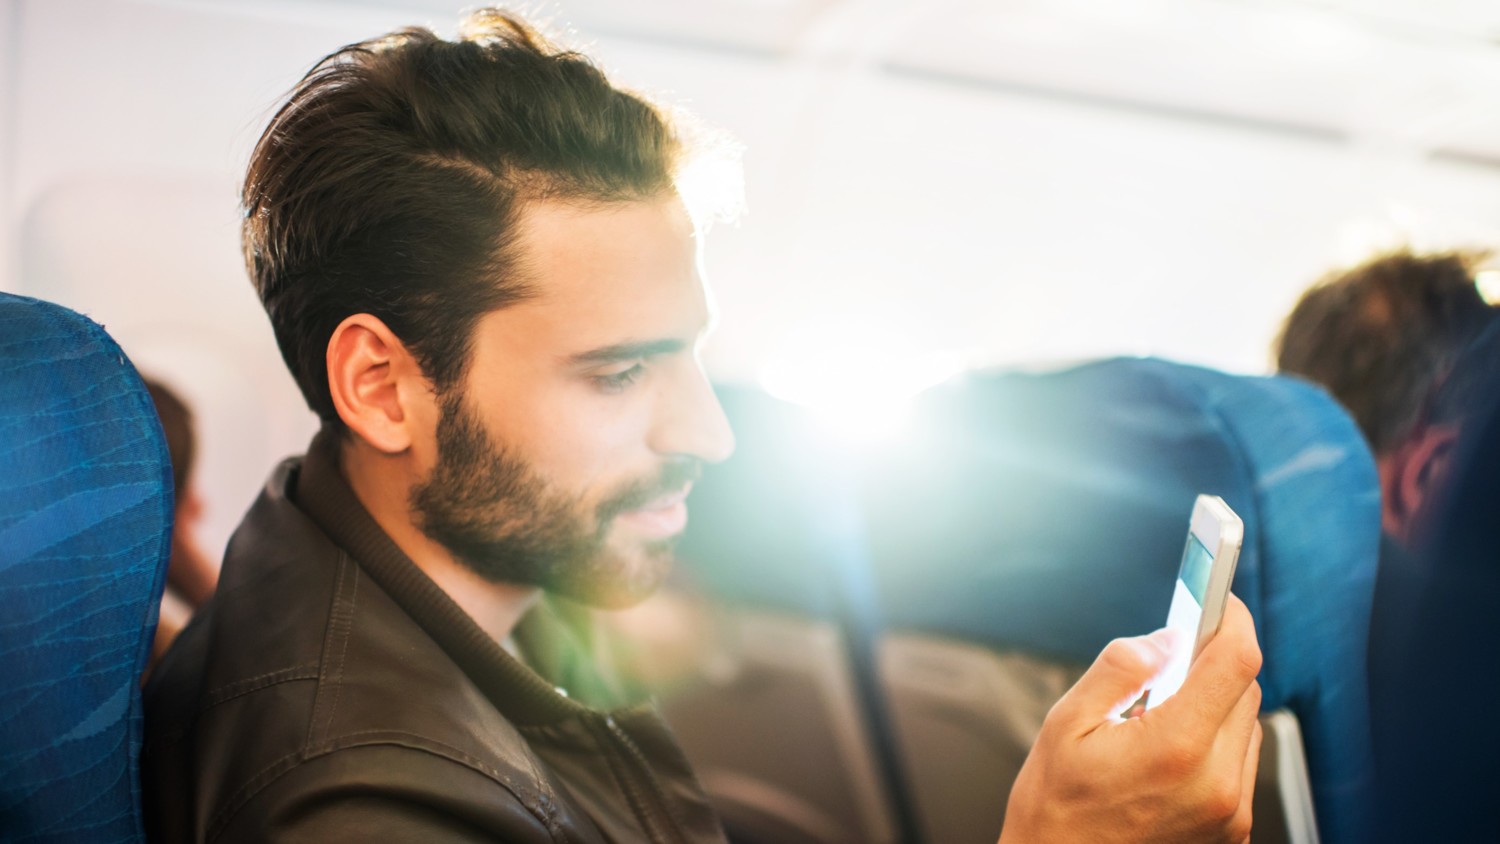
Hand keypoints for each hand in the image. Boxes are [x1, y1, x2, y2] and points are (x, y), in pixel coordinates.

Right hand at [998, 595, 1262, 843]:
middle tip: (1173, 654)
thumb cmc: (1056, 810)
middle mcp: (1216, 783)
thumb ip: (1119, 671)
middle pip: (1245, 690)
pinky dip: (1216, 741)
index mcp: (1176, 749)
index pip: (1235, 662)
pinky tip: (1170, 748)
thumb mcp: (1066, 724)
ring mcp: (1229, 813)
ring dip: (1217, 703)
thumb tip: (1162, 639)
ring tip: (1162, 710)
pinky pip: (1240, 764)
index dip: (1232, 618)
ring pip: (1246, 726)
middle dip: (1214, 661)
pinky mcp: (1231, 830)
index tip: (1221, 599)